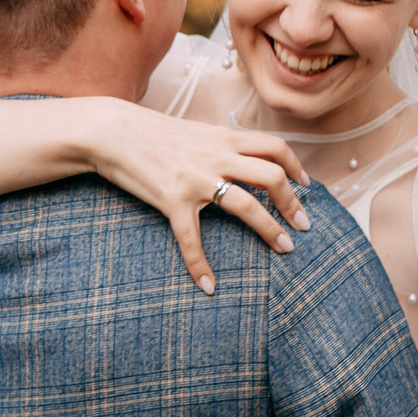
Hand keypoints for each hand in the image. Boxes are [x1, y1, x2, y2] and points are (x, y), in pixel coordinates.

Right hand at [74, 103, 311, 293]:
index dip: (295, 167)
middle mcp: (217, 156)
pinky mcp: (172, 200)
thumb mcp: (194, 130)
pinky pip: (191, 239)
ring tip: (285, 248)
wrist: (111, 132)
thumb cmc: (150, 133)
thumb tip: (241, 157)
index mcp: (224, 138)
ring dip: (271, 229)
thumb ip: (219, 144)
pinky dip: (201, 265)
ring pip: (246, 205)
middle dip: (293, 204)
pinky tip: (208, 286)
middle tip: (303, 226)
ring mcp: (196, 179)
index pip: (275, 147)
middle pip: (272, 177)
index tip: (305, 184)